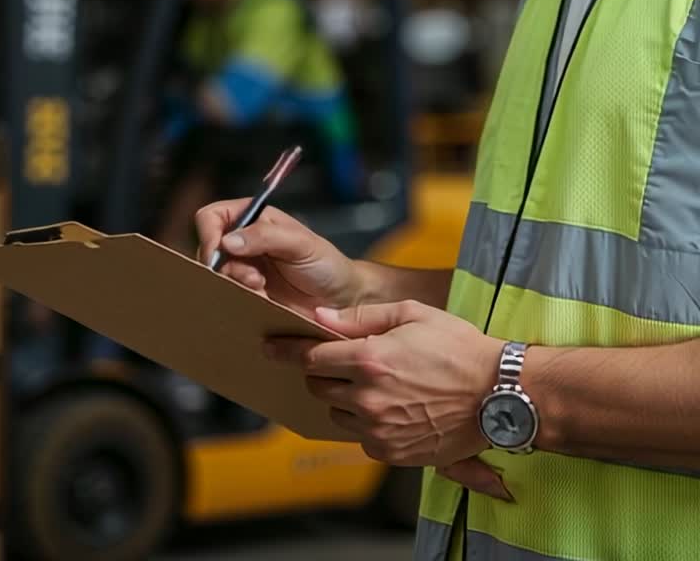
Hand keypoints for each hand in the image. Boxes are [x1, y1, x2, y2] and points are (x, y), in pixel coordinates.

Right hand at [195, 201, 361, 318]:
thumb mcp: (301, 244)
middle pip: (208, 250)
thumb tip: (228, 241)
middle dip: (226, 267)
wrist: (342, 302)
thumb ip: (266, 236)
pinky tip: (262, 302)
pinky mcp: (245, 297)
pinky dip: (238, 302)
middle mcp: (243, 243)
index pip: (212, 217)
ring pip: (216, 277)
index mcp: (253, 219)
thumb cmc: (327, 265)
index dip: (209, 234)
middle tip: (254, 280)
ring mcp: (243, 271)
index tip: (220, 254)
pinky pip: (225, 299)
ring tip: (262, 290)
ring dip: (234, 286)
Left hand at [268, 300, 509, 496]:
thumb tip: (321, 318)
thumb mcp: (412, 314)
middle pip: (318, 387)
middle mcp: (368, 397)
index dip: (289, 350)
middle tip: (340, 361)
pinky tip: (390, 406)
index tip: (270, 347)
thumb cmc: (458, 347)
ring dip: (343, 398)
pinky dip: (364, 422)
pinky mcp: (390, 452)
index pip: (313, 357)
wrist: (497, 394)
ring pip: (336, 413)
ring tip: (374, 384)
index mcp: (370, 358)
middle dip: (322, 372)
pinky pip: (359, 436)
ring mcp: (378, 429)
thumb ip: (362, 317)